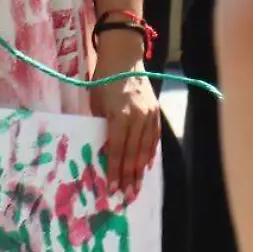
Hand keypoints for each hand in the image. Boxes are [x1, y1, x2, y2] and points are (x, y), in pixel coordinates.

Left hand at [89, 31, 159, 190]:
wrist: (124, 55)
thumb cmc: (103, 78)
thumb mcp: (96, 103)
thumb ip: (101, 126)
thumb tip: (102, 150)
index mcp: (120, 114)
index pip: (118, 149)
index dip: (115, 170)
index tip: (112, 188)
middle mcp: (138, 116)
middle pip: (134, 152)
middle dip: (129, 176)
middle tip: (127, 196)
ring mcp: (150, 113)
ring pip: (146, 148)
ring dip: (140, 169)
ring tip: (137, 187)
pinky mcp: (156, 111)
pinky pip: (154, 137)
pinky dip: (150, 153)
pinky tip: (146, 166)